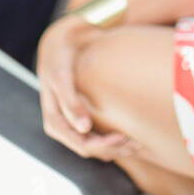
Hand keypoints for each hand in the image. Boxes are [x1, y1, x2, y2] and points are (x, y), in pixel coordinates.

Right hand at [37, 15, 137, 161]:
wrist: (59, 44)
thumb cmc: (60, 58)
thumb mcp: (62, 77)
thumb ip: (71, 103)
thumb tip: (83, 128)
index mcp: (54, 122)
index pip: (82, 145)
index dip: (104, 146)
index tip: (124, 136)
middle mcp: (63, 128)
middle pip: (91, 149)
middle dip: (114, 149)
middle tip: (138, 143)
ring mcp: (71, 125)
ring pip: (95, 147)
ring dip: (116, 148)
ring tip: (139, 142)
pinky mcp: (81, 118)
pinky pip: (97, 137)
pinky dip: (112, 140)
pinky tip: (130, 135)